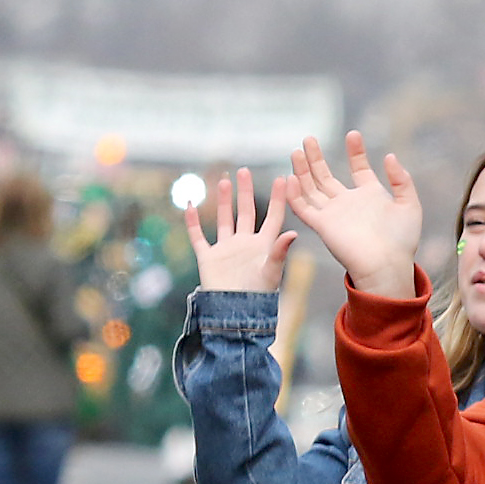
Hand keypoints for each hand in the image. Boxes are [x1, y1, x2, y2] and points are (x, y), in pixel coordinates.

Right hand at [187, 166, 295, 293]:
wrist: (236, 312)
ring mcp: (227, 249)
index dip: (277, 198)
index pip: (273, 216)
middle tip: (243, 171)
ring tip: (223, 181)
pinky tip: (190, 205)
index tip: (283, 178)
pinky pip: (199, 236)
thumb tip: (293, 233)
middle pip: (246, 212)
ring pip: (224, 219)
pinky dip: (193, 222)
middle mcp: (246, 243)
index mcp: (265, 245)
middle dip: (245, 192)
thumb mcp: (271, 270)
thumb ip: (279, 251)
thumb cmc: (259, 294)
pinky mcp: (209, 257)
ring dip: (223, 202)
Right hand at [286, 130, 423, 296]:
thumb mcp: (409, 204)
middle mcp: (349, 203)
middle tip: (309, 138)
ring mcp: (333, 213)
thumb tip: (390, 156)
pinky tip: (290, 177)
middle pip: (326, 176)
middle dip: (317, 157)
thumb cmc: (401, 240)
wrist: (386, 265)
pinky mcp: (322, 225)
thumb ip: (401, 180)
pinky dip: (295, 194)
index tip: (353, 134)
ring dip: (303, 170)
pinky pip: (303, 207)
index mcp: (370, 196)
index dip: (356, 152)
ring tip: (297, 150)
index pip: (358, 169)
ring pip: (311, 187)